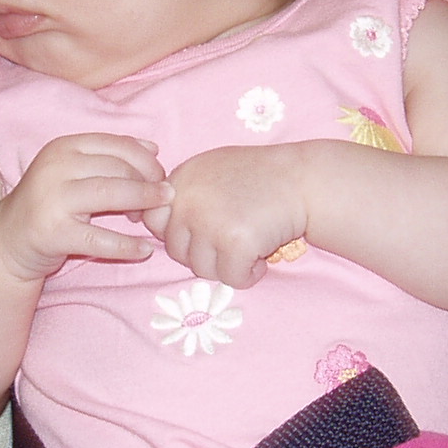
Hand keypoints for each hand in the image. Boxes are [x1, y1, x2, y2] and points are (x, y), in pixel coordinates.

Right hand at [0, 133, 168, 282]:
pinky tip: (145, 250)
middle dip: (147, 184)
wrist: (7, 239)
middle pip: (118, 168)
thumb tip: (154, 148)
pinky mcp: (54, 233)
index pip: (117, 145)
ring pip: (112, 194)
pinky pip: (100, 239)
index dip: (147, 161)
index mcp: (64, 146)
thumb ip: (111, 156)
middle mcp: (56, 167)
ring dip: (143, 204)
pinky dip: (128, 245)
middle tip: (160, 201)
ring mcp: (52, 199)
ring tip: (156, 218)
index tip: (160, 178)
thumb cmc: (50, 203)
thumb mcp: (74, 171)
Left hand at [146, 145, 308, 289]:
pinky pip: (231, 279)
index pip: (153, 221)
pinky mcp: (234, 243)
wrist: (304, 179)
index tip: (206, 230)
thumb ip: (182, 191)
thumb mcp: (211, 169)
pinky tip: (263, 253)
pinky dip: (249, 274)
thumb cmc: (261, 176)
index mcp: (180, 180)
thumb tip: (142, 218)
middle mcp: (187, 201)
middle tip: (235, 237)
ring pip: (202, 270)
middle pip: (177, 251)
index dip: (180, 232)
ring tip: (251, 244)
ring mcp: (209, 223)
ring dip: (227, 265)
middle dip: (206, 252)